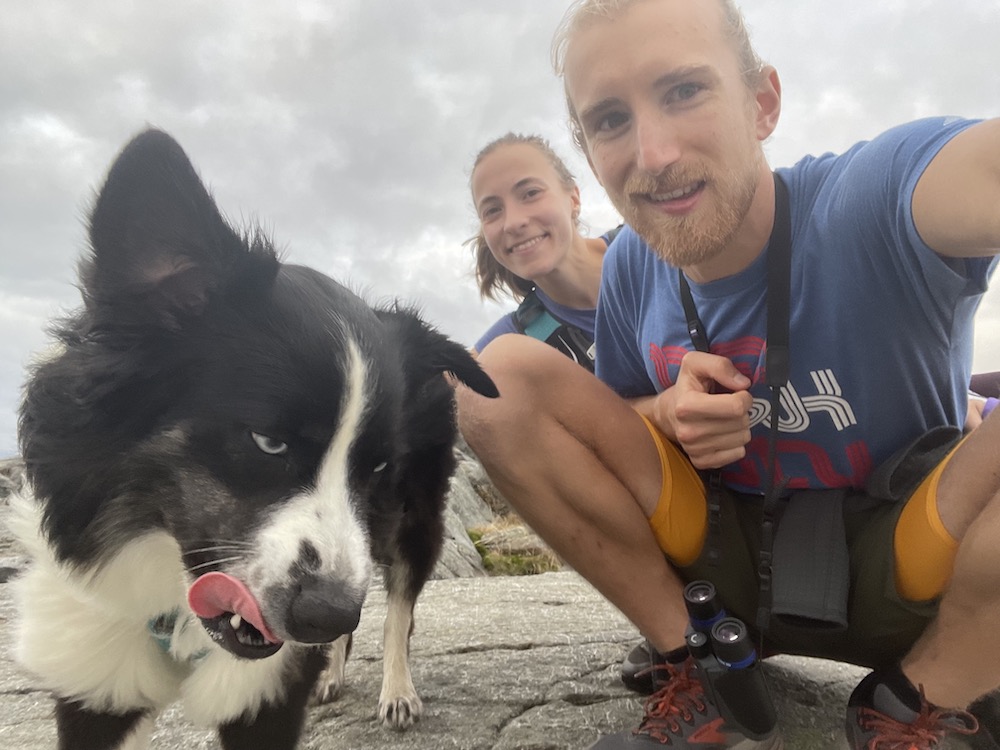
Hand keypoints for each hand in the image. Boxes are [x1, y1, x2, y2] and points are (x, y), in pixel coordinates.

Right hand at [651, 351, 753, 469]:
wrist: (667, 414)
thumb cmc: (687, 387)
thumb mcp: (695, 364)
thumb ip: (720, 366)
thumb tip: (743, 383)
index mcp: (686, 406)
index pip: (736, 407)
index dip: (744, 397)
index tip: (736, 393)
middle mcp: (688, 431)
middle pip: (741, 423)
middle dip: (741, 412)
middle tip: (728, 406)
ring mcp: (694, 449)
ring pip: (742, 439)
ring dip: (739, 427)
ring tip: (725, 419)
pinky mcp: (701, 462)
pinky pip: (737, 454)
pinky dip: (735, 443)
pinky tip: (723, 433)